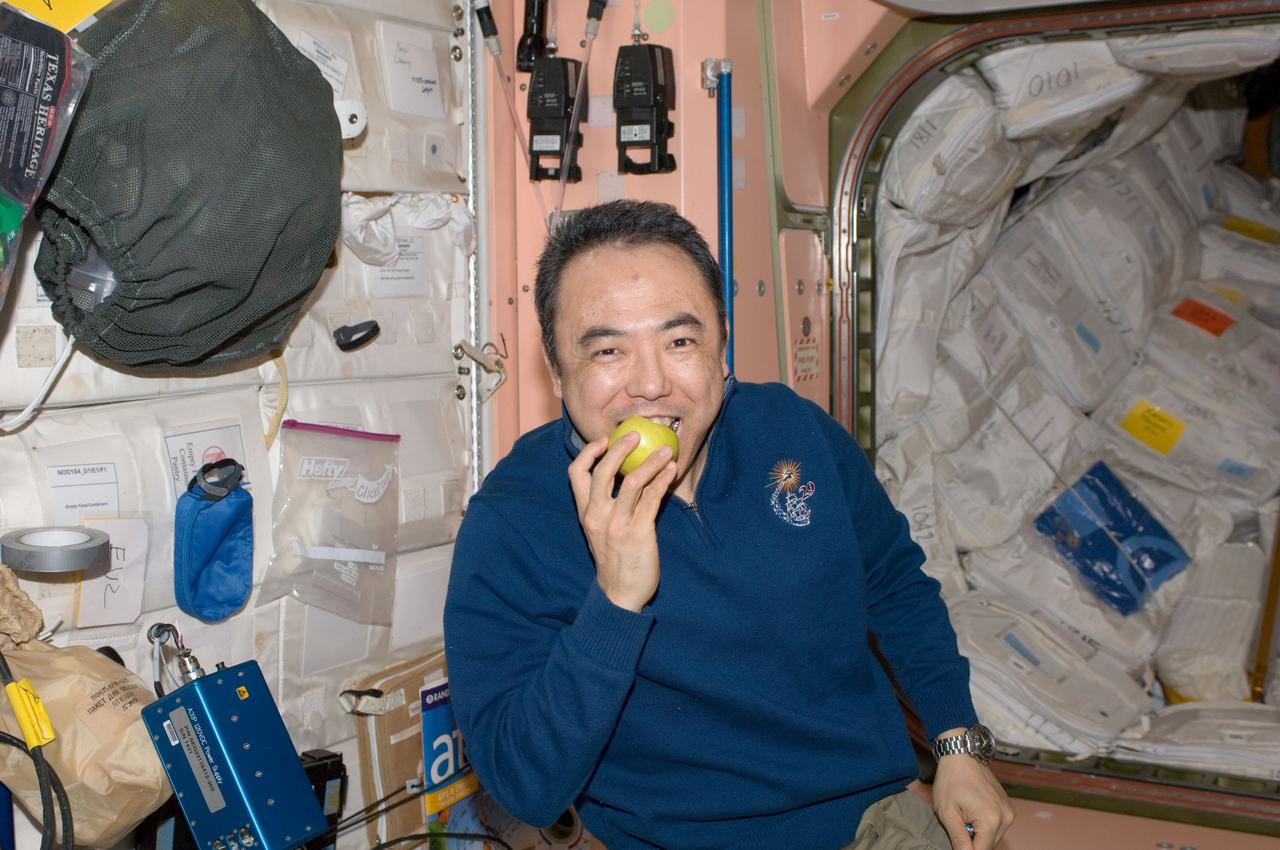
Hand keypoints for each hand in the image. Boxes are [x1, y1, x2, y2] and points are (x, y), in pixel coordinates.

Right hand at [568, 432, 677, 611]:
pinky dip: (663, 480)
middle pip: (603, 471)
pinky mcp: (639, 533)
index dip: (588, 452)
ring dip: (651, 461)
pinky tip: (672, 471)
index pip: (576, 474)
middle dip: (620, 448)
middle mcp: (597, 516)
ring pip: (632, 481)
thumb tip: (623, 475)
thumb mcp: (600, 531)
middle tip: (636, 435)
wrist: (620, 594)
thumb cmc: (613, 560)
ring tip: (666, 450)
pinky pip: (652, 499)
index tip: (604, 440)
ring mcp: (618, 525)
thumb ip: (605, 506)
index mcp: (585, 513)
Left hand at [931, 745, 1014, 849]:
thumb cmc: (951, 780)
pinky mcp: (1008, 808)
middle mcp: (1006, 818)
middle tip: (958, 824)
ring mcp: (1009, 812)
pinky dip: (985, 826)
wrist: (962, 755)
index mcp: (991, 820)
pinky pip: (997, 827)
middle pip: (989, 846)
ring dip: (979, 834)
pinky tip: (972, 812)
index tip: (957, 842)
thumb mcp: (947, 812)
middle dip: (973, 842)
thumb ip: (959, 839)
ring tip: (964, 816)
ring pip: (993, 837)